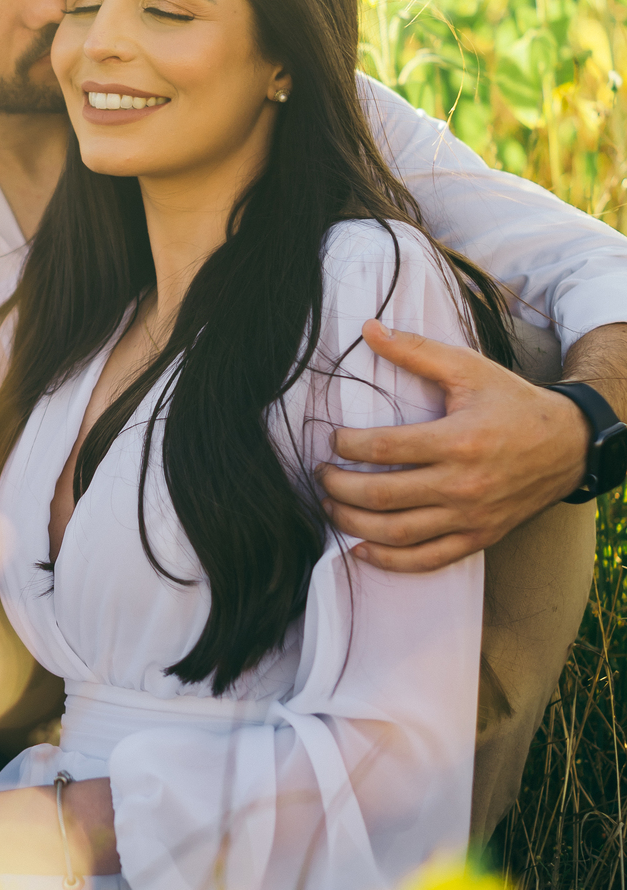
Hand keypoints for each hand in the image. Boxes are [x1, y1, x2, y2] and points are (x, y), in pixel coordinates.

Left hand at [316, 319, 588, 571]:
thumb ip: (416, 351)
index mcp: (458, 440)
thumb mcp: (469, 368)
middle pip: (382, 496)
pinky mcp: (479, 538)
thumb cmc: (513, 403)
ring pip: (397, 533)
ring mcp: (471, 517)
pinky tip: (360, 548)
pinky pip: (426, 559)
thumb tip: (368, 329)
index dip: (347, 446)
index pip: (384, 449)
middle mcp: (463, 485)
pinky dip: (388, 560)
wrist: (568, 445)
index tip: (333, 440)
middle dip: (339, 486)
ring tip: (330, 505)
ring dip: (352, 523)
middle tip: (321, 474)